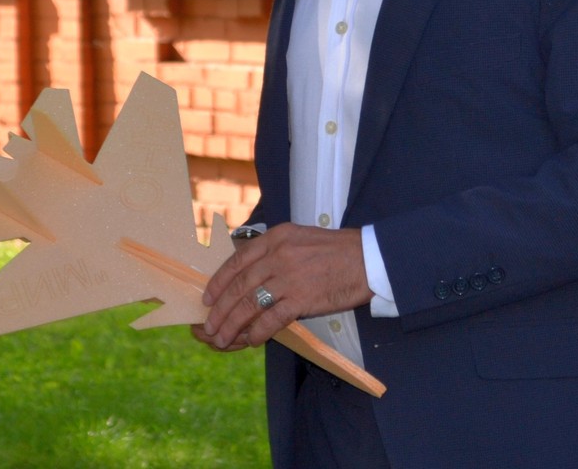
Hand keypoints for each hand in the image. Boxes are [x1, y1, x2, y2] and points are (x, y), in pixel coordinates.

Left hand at [190, 223, 372, 350]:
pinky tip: (252, 340)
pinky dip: (258, 332)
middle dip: (220, 310)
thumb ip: (277, 251)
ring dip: (232, 325)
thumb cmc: (339, 250)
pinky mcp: (303, 298)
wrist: (370, 259)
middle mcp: (279, 255)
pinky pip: (271, 319)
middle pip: (239, 286)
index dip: (218, 282)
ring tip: (223, 339)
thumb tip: (251, 274)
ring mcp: (290, 277)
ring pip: (249, 305)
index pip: (237, 261)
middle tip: (210, 326)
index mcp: (278, 237)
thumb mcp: (302, 238)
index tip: (208, 298)